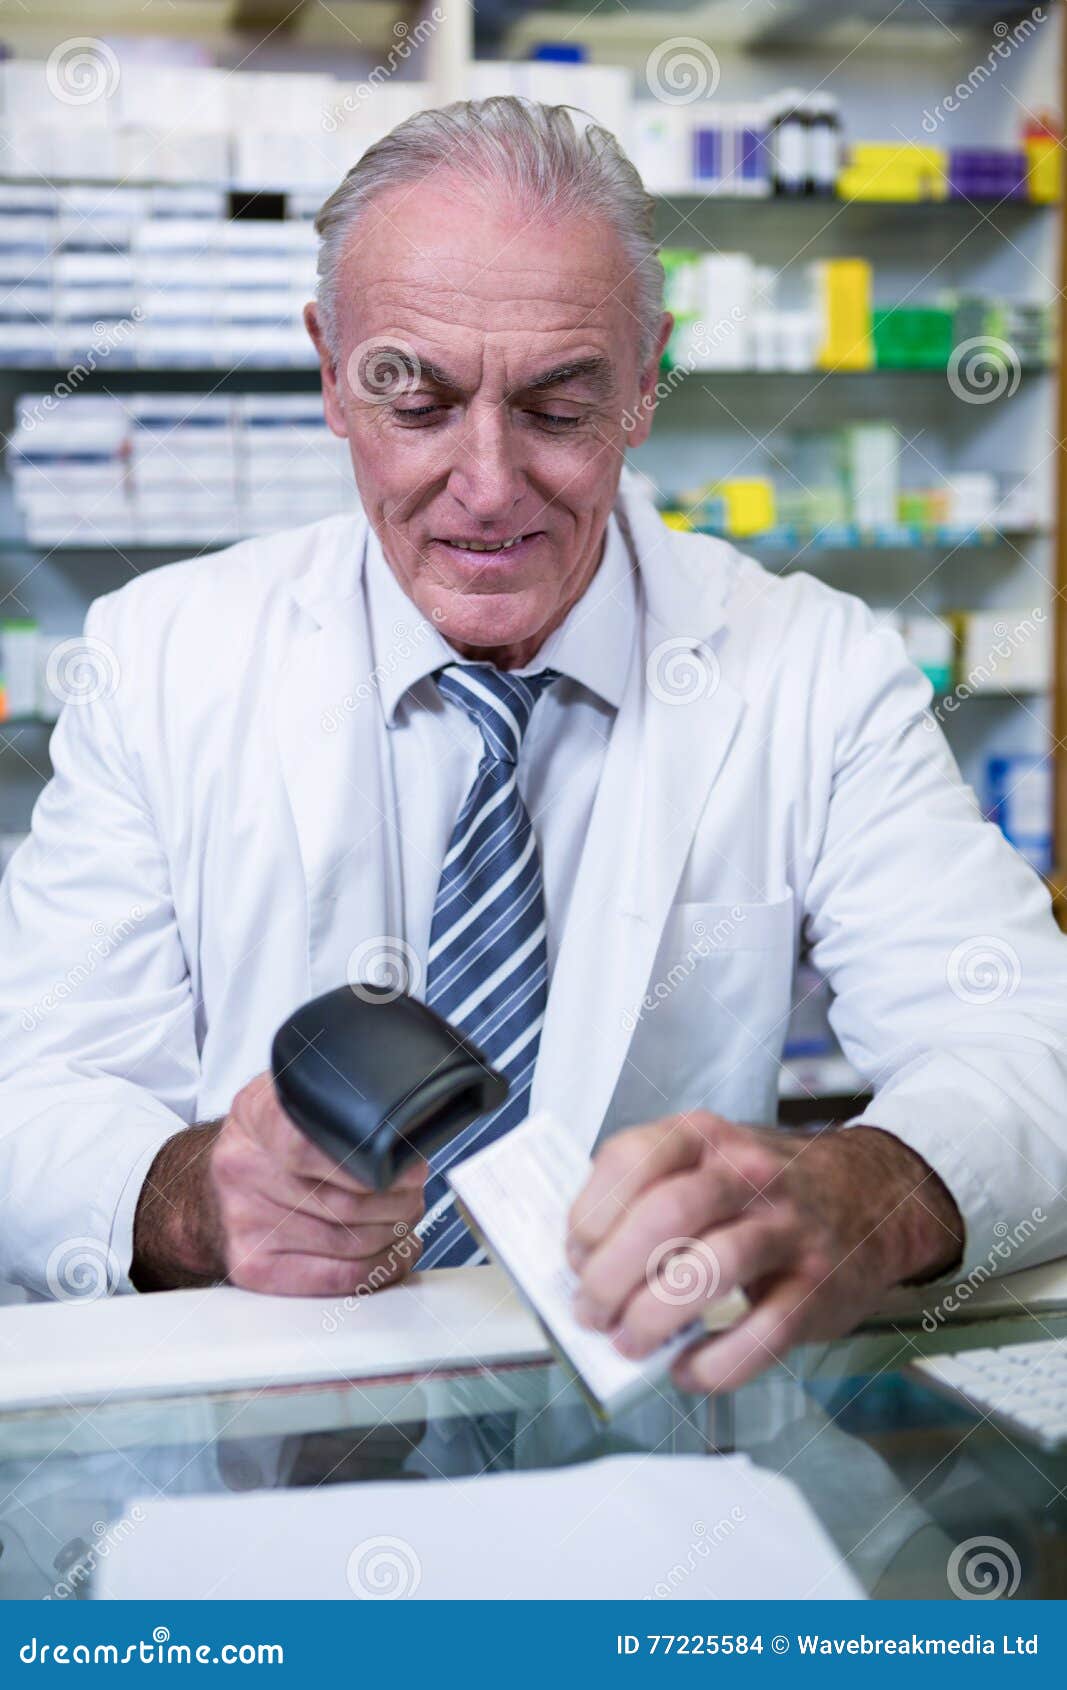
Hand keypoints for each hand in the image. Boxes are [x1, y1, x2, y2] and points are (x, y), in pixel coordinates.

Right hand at [131, 1070, 424, 1294]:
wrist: (204, 1188)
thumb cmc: (266, 1142)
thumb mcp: (289, 1097)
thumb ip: (334, 1097)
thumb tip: (403, 1114)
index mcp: (257, 1118)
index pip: (313, 1146)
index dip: (369, 1162)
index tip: (402, 1163)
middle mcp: (243, 1171)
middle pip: (347, 1202)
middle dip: (401, 1199)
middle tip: (414, 1190)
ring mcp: (245, 1225)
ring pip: (351, 1242)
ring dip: (396, 1233)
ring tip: (405, 1216)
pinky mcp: (253, 1268)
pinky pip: (336, 1278)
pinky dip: (379, 1269)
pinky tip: (392, 1252)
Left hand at [566, 1112, 963, 1393]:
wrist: (873, 1195)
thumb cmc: (766, 1189)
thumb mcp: (706, 1162)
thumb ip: (646, 1197)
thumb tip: (583, 1268)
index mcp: (703, 1137)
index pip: (628, 1161)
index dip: (589, 1217)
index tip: (575, 1258)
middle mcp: (745, 1173)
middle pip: (663, 1217)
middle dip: (610, 1277)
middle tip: (591, 1313)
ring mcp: (787, 1229)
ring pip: (707, 1272)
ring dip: (652, 1319)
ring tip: (630, 1343)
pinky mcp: (817, 1287)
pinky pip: (760, 1334)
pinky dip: (714, 1363)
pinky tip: (690, 1368)